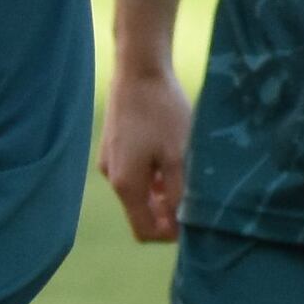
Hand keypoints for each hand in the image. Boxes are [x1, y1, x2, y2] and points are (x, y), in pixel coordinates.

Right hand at [99, 59, 193, 244]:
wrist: (139, 69)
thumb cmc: (161, 111)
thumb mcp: (178, 157)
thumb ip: (178, 194)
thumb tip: (180, 223)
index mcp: (126, 185)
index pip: (144, 231)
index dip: (169, 233)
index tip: (192, 220)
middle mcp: (112, 177)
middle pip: (140, 212)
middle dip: (167, 211)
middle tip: (193, 194)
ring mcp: (109, 161)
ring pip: (139, 191)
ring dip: (161, 191)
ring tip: (184, 169)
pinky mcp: (113, 146)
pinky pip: (134, 173)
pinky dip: (152, 173)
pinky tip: (169, 153)